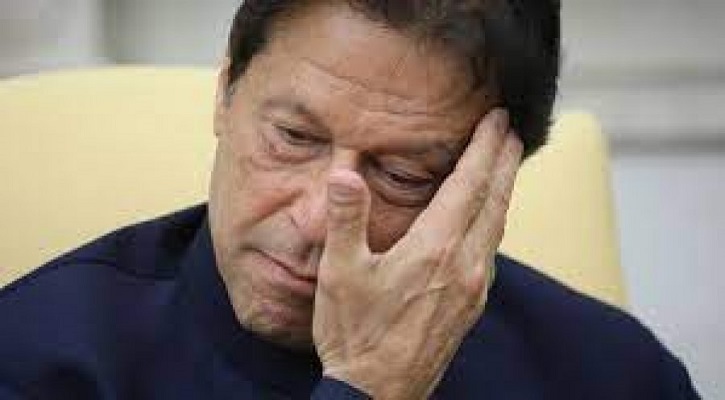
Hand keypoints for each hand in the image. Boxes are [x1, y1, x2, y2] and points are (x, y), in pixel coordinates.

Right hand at [312, 109, 522, 398]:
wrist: (378, 394)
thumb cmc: (355, 335)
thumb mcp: (341, 273)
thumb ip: (347, 219)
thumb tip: (346, 172)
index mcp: (435, 249)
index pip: (470, 185)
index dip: (486, 148)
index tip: (498, 119)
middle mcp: (464, 265)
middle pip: (495, 201)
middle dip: (506, 161)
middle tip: (513, 131)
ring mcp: (473, 287)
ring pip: (497, 227)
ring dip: (504, 191)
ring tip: (505, 167)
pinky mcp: (470, 305)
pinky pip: (490, 251)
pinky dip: (494, 222)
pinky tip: (486, 222)